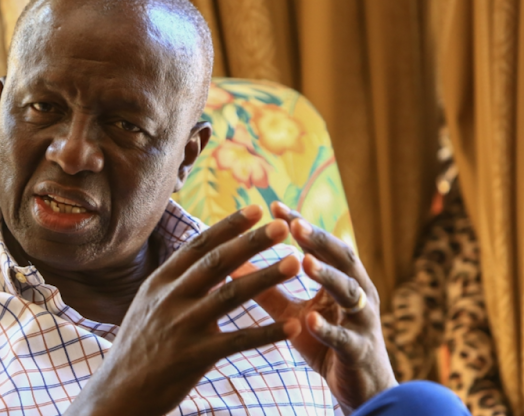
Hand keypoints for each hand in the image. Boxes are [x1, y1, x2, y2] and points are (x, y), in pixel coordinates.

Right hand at [67, 205, 301, 415]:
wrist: (118, 391)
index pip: (198, 245)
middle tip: (283, 226)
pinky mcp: (194, 356)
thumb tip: (200, 251)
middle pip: (217, 262)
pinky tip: (291, 326)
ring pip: (230, 295)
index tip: (256, 209)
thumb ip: (175, 279)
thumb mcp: (148, 302)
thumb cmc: (139, 345)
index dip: (229, 226)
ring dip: (266, 277)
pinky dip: (266, 332)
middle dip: (252, 242)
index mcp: (160, 282)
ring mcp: (182, 326)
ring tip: (295, 263)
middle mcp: (170, 298)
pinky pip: (237, 341)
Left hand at [232, 202, 396, 413]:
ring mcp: (363, 323)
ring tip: (304, 262)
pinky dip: (328, 328)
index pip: (323, 245)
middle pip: (343, 259)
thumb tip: (233, 264)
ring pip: (350, 294)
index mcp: (343, 280)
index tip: (276, 206)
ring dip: (327, 276)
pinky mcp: (359, 352)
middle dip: (319, 240)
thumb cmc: (325, 344)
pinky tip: (309, 320)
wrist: (359, 390)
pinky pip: (345, 338)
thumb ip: (268, 289)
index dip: (302, 225)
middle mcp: (359, 295)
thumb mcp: (293, 313)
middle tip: (294, 225)